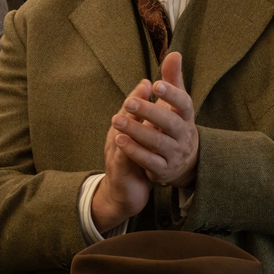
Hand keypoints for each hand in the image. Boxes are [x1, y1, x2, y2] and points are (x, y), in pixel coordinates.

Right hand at [91, 83, 154, 233]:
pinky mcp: (119, 170)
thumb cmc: (136, 161)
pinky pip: (123, 157)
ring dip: (129, 120)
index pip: (131, 106)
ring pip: (121, 133)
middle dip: (135, 100)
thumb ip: (150, 117)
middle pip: (125, 114)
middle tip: (145, 86)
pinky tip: (128, 140)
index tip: (150, 80)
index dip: (139, 93)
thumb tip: (157, 93)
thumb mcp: (143, 138)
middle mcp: (119, 136)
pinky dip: (127, 148)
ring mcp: (116, 152)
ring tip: (134, 108)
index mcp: (126, 127)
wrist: (124, 193)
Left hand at [110, 52, 198, 187]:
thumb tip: (174, 53)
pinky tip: (119, 139)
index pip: (184, 104)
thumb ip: (173, 79)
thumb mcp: (175, 104)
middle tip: (128, 102)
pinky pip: (149, 161)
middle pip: (169, 123)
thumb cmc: (175, 124)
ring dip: (136, 131)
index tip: (156, 84)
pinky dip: (134, 151)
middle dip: (149, 112)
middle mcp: (183, 135)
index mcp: (186, 117)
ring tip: (116, 120)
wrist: (184, 164)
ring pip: (157, 142)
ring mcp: (174, 153)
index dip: (172, 94)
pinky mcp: (163, 169)